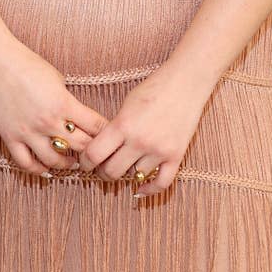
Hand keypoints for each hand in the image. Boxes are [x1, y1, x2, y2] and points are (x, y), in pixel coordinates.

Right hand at [0, 37, 107, 177]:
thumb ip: (67, 100)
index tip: (110, 135)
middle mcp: (48, 121)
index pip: (95, 126)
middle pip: (80, 146)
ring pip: (55, 161)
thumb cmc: (27, 64)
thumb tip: (77, 116)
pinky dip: (39, 170)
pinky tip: (46, 168)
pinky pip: (26, 163)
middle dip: (92, 150)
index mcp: (63, 103)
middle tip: (96, 153)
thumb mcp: (57, 78)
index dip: (106, 132)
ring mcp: (28, 132)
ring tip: (73, 163)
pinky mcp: (10, 137)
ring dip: (68, 164)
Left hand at [78, 62, 208, 197]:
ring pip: (135, 177)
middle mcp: (140, 141)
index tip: (85, 163)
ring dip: (127, 174)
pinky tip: (140, 189)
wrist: (186, 82)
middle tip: (102, 167)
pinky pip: (161, 183)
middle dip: (103, 172)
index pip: (94, 154)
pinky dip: (149, 189)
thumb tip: (102, 149)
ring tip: (124, 167)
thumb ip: (115, 128)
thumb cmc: (154, 87)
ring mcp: (159, 150)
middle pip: (112, 171)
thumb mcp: (127, 104)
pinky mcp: (176, 155)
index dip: (85, 162)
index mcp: (123, 124)